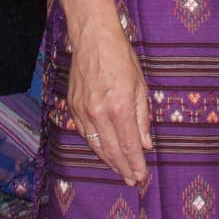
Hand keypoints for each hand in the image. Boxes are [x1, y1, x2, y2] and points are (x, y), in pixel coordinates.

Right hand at [66, 14, 152, 186]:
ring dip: (108, 160)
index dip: (136, 163)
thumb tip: (146, 144)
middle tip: (132, 180)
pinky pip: (84, 133)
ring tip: (120, 170)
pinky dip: (94, 145)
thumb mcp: (140, 86)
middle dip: (123, 168)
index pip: (129, 144)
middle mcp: (99, 113)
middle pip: (111, 150)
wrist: (92, 38)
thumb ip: (142, 117)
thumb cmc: (121, 57)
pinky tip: (103, 151)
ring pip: (95, 145)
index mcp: (119, 106)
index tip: (141, 176)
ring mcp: (82, 110)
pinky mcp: (72, 106)